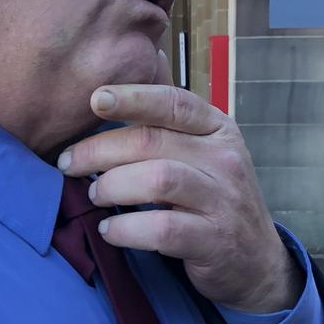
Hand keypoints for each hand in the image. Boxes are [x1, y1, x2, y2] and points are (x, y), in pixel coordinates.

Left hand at [57, 51, 302, 312]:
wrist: (256, 260)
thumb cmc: (213, 194)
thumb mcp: (201, 150)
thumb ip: (167, 119)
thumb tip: (135, 63)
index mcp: (216, 127)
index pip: (172, 102)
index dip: (132, 97)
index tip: (95, 99)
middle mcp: (224, 157)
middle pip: (152, 141)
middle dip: (99, 150)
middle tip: (67, 163)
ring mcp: (223, 199)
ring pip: (158, 179)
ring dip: (112, 186)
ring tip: (92, 194)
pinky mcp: (215, 240)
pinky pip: (163, 229)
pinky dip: (127, 228)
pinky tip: (109, 230)